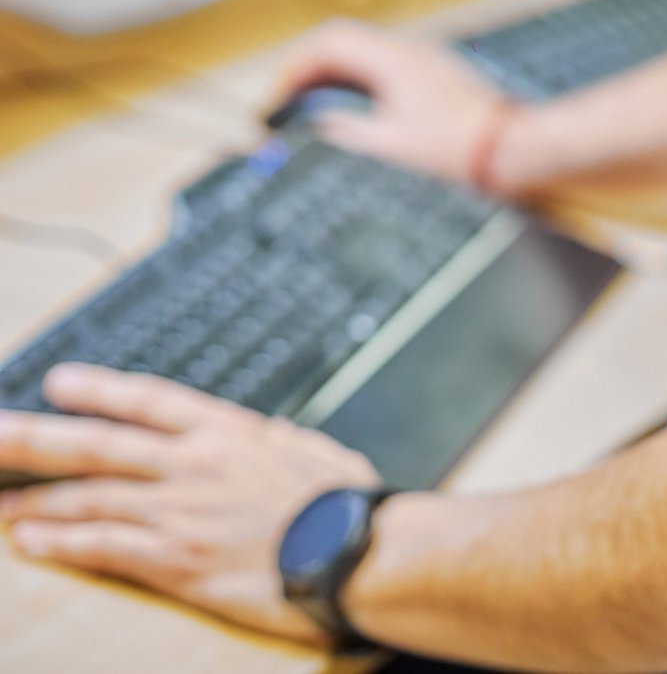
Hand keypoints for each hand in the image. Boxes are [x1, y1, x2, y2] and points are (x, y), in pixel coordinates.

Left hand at [0, 364, 380, 643]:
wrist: (358, 552)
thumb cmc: (347, 506)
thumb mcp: (320, 453)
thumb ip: (285, 440)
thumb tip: (272, 432)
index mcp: (231, 433)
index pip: (149, 401)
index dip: (99, 389)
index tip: (61, 382)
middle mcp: (196, 465)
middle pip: (97, 445)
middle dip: (35, 439)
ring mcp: (182, 511)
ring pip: (89, 497)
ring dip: (36, 499)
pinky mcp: (178, 560)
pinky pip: (103, 547)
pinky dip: (61, 543)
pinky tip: (30, 542)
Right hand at [279, 20, 503, 185]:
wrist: (511, 147)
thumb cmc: (459, 147)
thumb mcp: (391, 145)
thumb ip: (348, 129)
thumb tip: (319, 122)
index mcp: (393, 60)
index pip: (329, 44)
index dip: (296, 68)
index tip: (280, 96)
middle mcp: (409, 50)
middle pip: (344, 41)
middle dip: (311, 68)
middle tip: (291, 99)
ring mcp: (425, 58)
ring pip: (366, 52)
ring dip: (337, 74)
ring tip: (317, 107)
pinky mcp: (436, 72)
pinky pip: (387, 64)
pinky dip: (362, 80)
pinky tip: (357, 107)